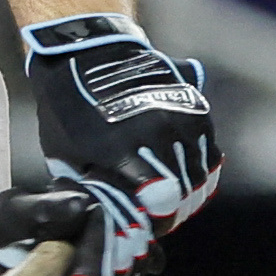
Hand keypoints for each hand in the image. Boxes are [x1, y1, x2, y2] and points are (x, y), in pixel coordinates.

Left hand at [23, 13, 222, 233]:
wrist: (87, 53)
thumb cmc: (68, 111)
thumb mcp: (66, 157)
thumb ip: (93, 191)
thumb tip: (110, 220)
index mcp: (123, 150)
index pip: (162, 202)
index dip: (157, 220)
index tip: (148, 223)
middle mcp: (157, 133)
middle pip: (186, 192)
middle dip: (174, 210)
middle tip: (160, 213)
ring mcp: (179, 118)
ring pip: (201, 174)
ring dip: (190, 191)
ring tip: (172, 196)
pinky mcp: (194, 107)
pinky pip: (209, 151)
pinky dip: (200, 168)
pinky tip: (182, 173)